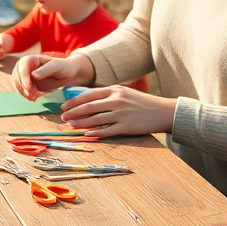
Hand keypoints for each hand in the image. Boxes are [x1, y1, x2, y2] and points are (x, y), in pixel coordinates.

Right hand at [11, 53, 94, 99]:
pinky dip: (25, 94)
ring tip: (34, 97)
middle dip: (23, 87)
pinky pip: (20, 89)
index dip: (24, 77)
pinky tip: (33, 97)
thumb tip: (33, 75)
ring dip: (24, 92)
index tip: (28, 87)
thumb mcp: (57, 67)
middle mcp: (25, 65)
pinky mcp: (26, 83)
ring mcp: (24, 75)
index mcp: (31, 58)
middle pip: (17, 76)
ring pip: (17, 83)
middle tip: (33, 96)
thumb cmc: (63, 68)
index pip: (22, 67)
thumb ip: (45, 70)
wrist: (66, 74)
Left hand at [59, 85, 176, 136]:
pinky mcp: (127, 127)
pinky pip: (107, 131)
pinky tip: (86, 135)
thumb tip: (88, 99)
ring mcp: (121, 114)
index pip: (88, 95)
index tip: (64, 106)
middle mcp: (117, 100)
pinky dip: (95, 133)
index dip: (74, 101)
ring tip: (70, 126)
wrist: (164, 111)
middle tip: (62, 117)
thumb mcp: (125, 92)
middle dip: (73, 113)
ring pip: (95, 120)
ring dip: (80, 124)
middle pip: (89, 107)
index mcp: (115, 90)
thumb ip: (108, 94)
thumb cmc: (142, 102)